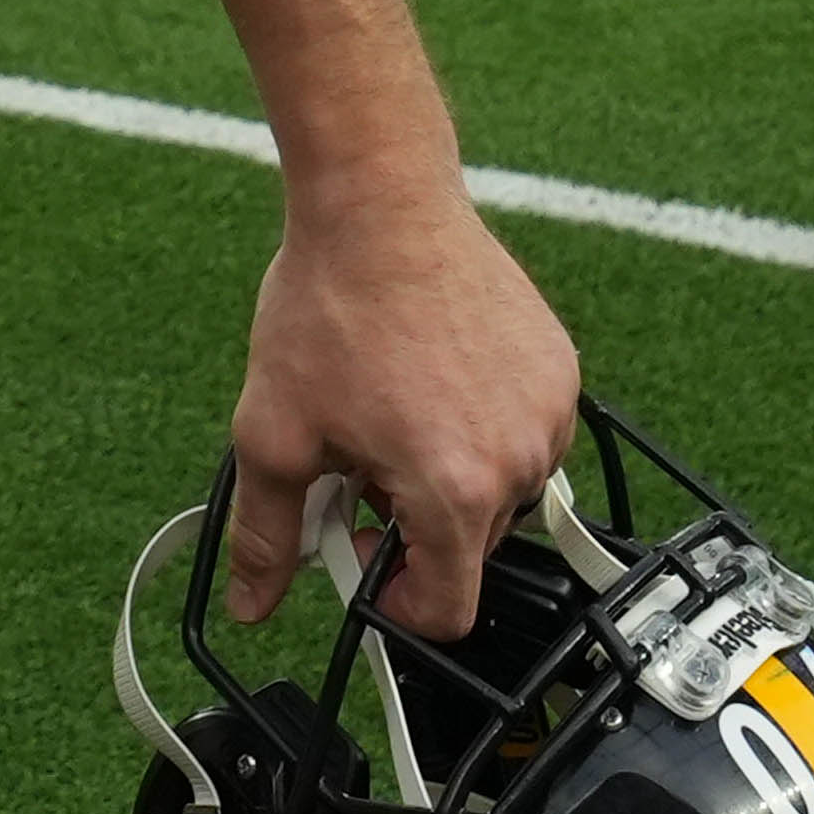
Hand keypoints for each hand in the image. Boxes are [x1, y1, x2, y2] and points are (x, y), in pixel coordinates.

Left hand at [221, 150, 584, 635]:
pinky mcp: (561, 370)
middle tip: (358, 469)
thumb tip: (252, 601)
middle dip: (413, 523)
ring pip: (501, 490)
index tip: (369, 566)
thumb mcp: (273, 432)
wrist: (380, 203)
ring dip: (450, 475)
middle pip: (471, 545)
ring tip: (393, 415)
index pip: (449, 609)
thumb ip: (266, 532)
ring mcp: (549, 411)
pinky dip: (483, 428)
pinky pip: (526, 434)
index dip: (400, 605)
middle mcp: (519, 459)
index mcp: (454, 489)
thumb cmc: (332, 308)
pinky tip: (432, 382)